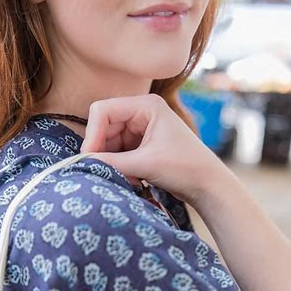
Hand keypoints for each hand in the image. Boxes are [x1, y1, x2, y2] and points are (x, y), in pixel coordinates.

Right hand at [80, 94, 227, 208]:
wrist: (207, 185)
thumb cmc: (184, 167)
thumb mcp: (145, 164)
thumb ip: (112, 162)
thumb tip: (83, 162)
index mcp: (146, 106)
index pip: (103, 111)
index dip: (92, 133)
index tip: (90, 157)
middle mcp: (141, 113)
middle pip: (104, 127)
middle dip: (102, 150)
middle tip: (104, 172)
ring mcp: (141, 129)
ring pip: (109, 143)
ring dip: (112, 161)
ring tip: (127, 177)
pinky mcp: (141, 146)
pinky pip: (118, 153)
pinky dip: (120, 167)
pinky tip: (133, 179)